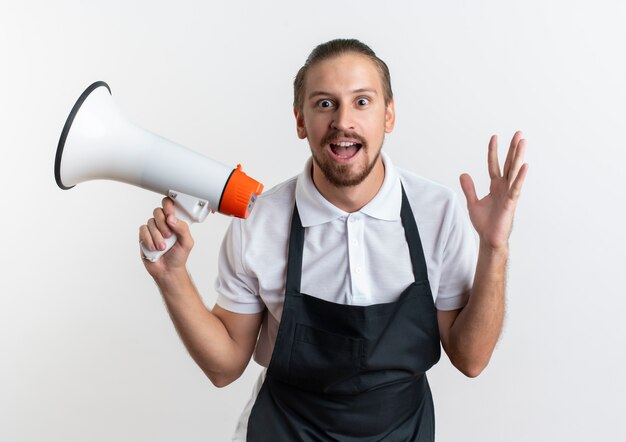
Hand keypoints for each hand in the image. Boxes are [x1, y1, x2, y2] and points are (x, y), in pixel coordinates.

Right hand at [139, 197, 194, 279]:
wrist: (168, 270)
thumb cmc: (179, 256)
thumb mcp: (187, 242)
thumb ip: (183, 228)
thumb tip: (172, 219)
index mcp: (175, 221)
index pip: (170, 205)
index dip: (168, 206)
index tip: (170, 216)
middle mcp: (163, 223)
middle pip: (158, 211)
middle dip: (163, 224)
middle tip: (168, 235)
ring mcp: (153, 229)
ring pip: (150, 222)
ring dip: (157, 236)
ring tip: (163, 247)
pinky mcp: (144, 236)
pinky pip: (143, 230)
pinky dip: (149, 240)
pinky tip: (154, 248)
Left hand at [460, 131, 528, 250]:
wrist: (489, 238)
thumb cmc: (484, 223)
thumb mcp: (473, 202)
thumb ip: (469, 188)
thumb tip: (463, 174)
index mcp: (495, 186)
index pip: (494, 165)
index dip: (493, 151)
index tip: (494, 137)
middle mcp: (504, 187)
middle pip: (509, 164)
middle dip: (513, 149)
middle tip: (519, 133)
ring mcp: (509, 193)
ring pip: (514, 171)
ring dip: (518, 156)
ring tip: (523, 142)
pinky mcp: (511, 202)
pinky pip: (516, 187)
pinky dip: (520, 177)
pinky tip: (524, 165)